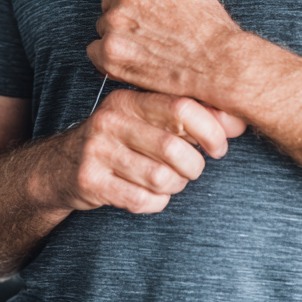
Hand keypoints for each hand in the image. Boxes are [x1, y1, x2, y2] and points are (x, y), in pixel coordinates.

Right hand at [50, 88, 244, 214]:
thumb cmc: (121, 141)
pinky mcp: (89, 180)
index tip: (219, 146)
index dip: (211, 130)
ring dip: (175, 187)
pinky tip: (147, 194)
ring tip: (167, 181)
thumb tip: (240, 119)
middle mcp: (112, 119)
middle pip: (175, 148)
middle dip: (194, 166)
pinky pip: (142, 200)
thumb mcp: (150, 120)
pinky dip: (155, 203)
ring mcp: (98, 149)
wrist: (60, 167)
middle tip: (191, 169)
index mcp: (131, 98)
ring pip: (161, 178)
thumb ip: (192, 117)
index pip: (182, 107)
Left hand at [87, 0, 244, 108]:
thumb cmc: (210, 27)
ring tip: (147, 48)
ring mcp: (115, 23)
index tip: (139, 9)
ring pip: (103, 27)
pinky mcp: (110, 52)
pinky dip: (110, 58)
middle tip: (147, 32)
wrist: (218, 64)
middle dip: (124, 17)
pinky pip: (95, 51)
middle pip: (109, 3)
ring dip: (119, 37)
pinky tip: (134, 61)